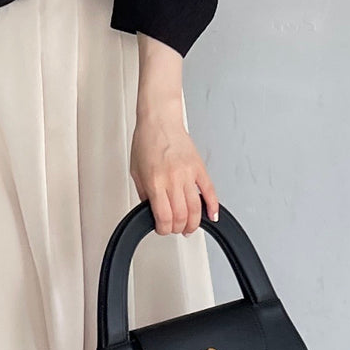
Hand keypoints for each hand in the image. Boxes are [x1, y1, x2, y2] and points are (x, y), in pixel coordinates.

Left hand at [129, 106, 219, 235]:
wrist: (159, 120)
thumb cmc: (146, 141)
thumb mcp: (136, 171)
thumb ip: (144, 194)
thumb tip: (151, 211)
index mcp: (155, 181)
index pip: (163, 216)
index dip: (164, 229)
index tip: (162, 229)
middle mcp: (172, 179)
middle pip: (181, 216)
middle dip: (178, 228)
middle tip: (175, 229)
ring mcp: (188, 174)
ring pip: (196, 208)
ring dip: (193, 223)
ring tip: (190, 227)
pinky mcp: (199, 167)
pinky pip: (210, 191)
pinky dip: (213, 207)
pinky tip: (211, 216)